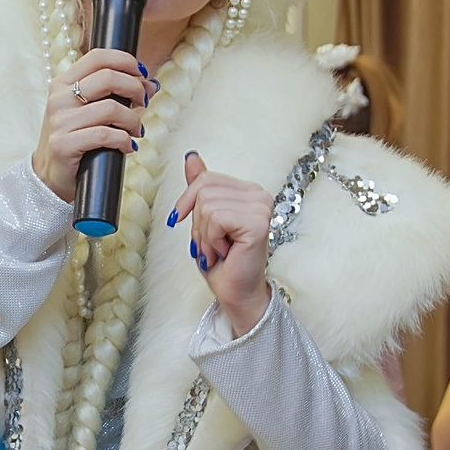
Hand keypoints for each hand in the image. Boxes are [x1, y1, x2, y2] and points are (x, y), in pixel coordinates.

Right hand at [30, 47, 151, 202]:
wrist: (49, 176)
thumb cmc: (74, 141)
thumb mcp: (91, 112)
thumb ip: (117, 95)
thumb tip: (151, 84)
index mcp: (64, 83)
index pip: (98, 57)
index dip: (126, 61)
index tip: (142, 75)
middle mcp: (60, 98)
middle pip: (108, 78)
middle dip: (135, 88)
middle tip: (144, 102)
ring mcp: (60, 121)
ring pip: (111, 108)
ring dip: (133, 120)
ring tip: (137, 131)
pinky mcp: (64, 144)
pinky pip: (105, 135)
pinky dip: (124, 140)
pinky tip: (128, 146)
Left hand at [168, 152, 273, 332]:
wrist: (235, 291)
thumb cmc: (223, 261)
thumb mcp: (204, 219)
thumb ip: (200, 188)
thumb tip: (192, 157)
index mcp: (248, 191)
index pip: (205, 179)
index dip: (188, 202)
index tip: (188, 223)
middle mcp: (258, 195)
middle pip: (204, 190)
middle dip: (198, 224)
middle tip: (213, 244)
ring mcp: (261, 207)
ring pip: (207, 205)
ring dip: (205, 235)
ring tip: (219, 249)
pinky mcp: (257, 223)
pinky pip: (216, 218)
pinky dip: (212, 240)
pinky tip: (225, 251)